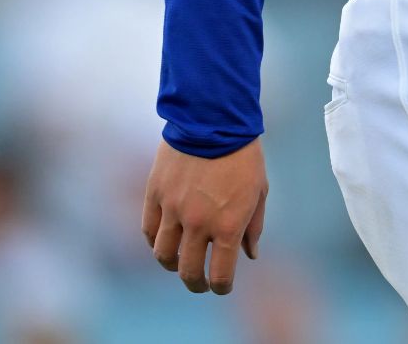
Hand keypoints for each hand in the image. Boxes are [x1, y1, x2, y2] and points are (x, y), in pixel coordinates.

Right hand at [142, 137, 268, 294]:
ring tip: (179, 262)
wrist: (214, 119)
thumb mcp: (259, 191)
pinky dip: (155, 240)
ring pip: (163, 255)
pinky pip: (148, 230)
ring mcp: (173, 210)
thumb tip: (250, 255)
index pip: (221, 274)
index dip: (221, 287)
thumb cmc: (243, 156)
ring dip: (171, 265)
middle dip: (195, 284)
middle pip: (188, 271)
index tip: (221, 286)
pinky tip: (164, 239)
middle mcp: (198, 224)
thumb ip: (253, 227)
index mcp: (227, 226)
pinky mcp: (155, 195)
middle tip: (199, 283)